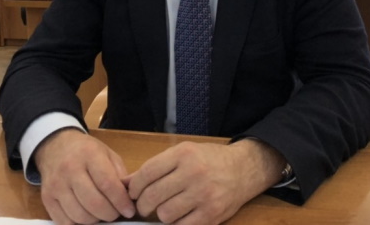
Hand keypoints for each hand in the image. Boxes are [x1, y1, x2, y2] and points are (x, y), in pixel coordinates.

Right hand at [34, 128, 135, 224]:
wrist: (55, 146)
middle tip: (116, 213)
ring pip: (80, 216)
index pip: (107, 184)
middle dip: (110, 214)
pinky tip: (86, 215)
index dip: (121, 201)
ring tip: (101, 212)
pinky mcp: (46, 198)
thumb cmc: (86, 151)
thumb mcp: (107, 153)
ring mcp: (56, 185)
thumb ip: (119, 174)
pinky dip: (79, 224)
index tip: (129, 210)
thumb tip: (129, 199)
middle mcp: (70, 169)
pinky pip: (65, 222)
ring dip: (95, 220)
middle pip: (94, 203)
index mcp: (89, 154)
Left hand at [125, 139, 284, 223]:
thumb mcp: (183, 153)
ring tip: (166, 209)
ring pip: (165, 214)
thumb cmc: (209, 160)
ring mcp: (203, 194)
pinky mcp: (211, 214)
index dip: (134, 187)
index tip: (134, 193)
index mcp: (184, 154)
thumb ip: (156, 166)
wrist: (244, 169)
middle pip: (153, 195)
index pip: (147, 173)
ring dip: (161, 215)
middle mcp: (193, 172)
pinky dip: (176, 224)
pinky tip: (179, 217)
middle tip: (145, 206)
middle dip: (143, 205)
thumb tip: (125, 183)